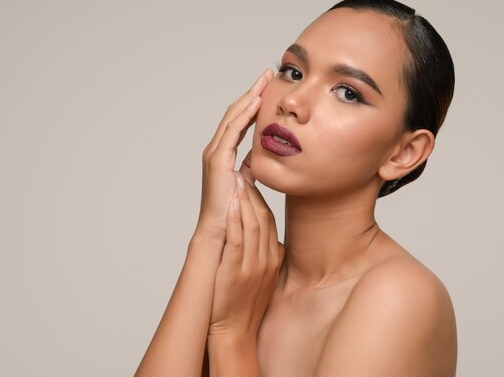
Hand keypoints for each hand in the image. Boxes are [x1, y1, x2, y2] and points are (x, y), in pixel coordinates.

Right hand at [194, 69, 273, 241]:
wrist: (221, 229)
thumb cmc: (234, 210)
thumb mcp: (246, 182)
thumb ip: (251, 168)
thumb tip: (260, 161)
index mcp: (223, 152)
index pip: (239, 120)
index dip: (252, 102)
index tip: (266, 87)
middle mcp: (216, 148)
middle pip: (235, 112)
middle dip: (252, 92)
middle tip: (267, 74)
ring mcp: (215, 153)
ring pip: (233, 117)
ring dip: (249, 97)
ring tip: (263, 81)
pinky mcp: (218, 160)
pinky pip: (232, 131)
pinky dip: (244, 115)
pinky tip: (256, 102)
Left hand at [208, 169, 284, 337]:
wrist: (235, 331)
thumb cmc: (246, 303)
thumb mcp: (266, 277)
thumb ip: (270, 256)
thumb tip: (274, 240)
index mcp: (274, 258)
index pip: (270, 221)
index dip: (259, 199)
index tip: (250, 182)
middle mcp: (266, 260)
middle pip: (263, 218)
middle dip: (252, 193)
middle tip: (242, 172)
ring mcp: (252, 266)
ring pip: (251, 225)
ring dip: (243, 200)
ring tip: (235, 180)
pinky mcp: (235, 272)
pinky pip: (237, 240)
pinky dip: (234, 220)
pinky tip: (229, 203)